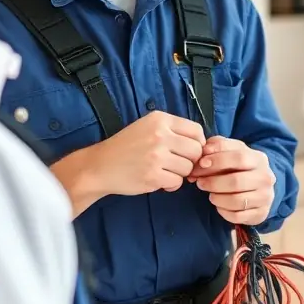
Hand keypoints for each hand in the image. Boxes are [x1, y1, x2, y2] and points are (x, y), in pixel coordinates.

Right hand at [78, 111, 206, 200]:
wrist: (100, 166)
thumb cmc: (126, 147)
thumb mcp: (147, 126)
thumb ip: (173, 131)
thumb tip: (203, 145)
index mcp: (160, 119)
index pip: (196, 131)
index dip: (198, 144)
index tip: (189, 151)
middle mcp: (160, 135)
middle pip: (196, 150)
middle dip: (190, 160)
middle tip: (176, 164)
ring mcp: (156, 155)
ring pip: (188, 168)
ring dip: (179, 173)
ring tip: (163, 171)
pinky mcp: (153, 175)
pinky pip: (177, 182)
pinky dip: (170, 184)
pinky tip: (158, 180)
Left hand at [188, 137, 275, 225]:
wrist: (258, 187)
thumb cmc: (238, 167)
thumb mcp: (231, 151)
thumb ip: (217, 146)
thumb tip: (204, 151)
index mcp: (258, 159)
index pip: (239, 157)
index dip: (217, 160)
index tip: (201, 163)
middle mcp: (265, 178)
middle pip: (236, 181)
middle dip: (213, 182)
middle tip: (199, 182)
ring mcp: (265, 197)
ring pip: (237, 201)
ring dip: (217, 198)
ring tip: (210, 195)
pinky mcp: (261, 214)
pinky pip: (237, 216)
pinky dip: (224, 211)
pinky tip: (219, 205)